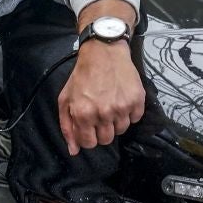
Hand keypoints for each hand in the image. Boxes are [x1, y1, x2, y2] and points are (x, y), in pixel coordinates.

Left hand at [58, 41, 144, 155]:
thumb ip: (67, 127)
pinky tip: (122, 99)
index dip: (89, 137)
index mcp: (83, 114)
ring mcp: (121, 108)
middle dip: (102, 130)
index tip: (90, 127)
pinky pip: (135, 119)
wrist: (104, 52)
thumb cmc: (83, 75)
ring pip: (121, 130)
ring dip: (116, 121)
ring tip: (112, 104)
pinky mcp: (136, 101)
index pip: (89, 143)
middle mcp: (102, 113)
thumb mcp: (66, 99)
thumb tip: (74, 151)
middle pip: (107, 139)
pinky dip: (130, 112)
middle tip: (101, 114)